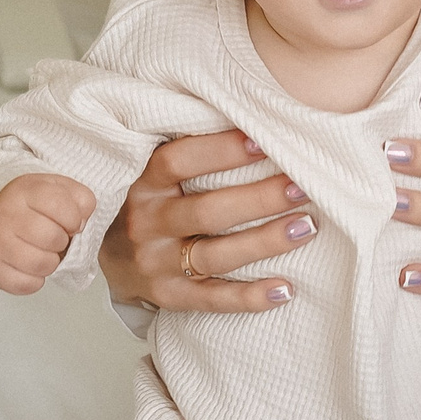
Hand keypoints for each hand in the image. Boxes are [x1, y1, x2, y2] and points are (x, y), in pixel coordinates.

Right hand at [0, 173, 96, 294]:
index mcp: (26, 191)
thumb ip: (82, 200)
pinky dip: (35, 281)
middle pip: (52, 238)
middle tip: (56, 239)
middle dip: (63, 242)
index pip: (60, 206)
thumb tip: (81, 224)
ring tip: (45, 252)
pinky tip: (32, 267)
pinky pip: (23, 284)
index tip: (71, 223)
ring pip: (40, 264)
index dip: (74, 219)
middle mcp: (7, 214)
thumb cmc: (36, 205)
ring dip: (51, 262)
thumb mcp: (63, 190)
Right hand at [96, 130, 316, 312]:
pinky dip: (250, 297)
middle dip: (259, 199)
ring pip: (215, 255)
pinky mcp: (170, 296)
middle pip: (206, 212)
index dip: (219, 151)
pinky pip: (212, 299)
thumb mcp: (152, 174)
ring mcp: (156, 264)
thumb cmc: (151, 204)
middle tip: (303, 187)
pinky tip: (286, 289)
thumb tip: (254, 120)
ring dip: (264, 242)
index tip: (263, 140)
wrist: (113, 261)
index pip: (176, 162)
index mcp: (142, 184)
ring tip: (307, 227)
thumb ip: (190, 151)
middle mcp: (147, 224)